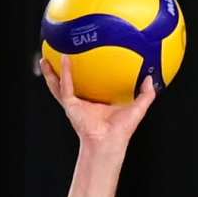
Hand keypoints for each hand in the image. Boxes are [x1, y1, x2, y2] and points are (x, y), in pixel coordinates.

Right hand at [39, 52, 156, 148]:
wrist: (108, 142)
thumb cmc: (120, 132)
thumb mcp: (137, 108)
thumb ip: (146, 95)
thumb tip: (151, 79)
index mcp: (98, 103)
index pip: (91, 86)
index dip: (89, 75)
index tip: (89, 59)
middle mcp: (84, 103)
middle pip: (71, 84)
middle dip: (64, 71)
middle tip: (61, 54)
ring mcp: (76, 104)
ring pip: (60, 85)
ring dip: (52, 72)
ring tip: (46, 57)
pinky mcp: (71, 106)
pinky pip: (65, 86)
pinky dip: (63, 73)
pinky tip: (63, 59)